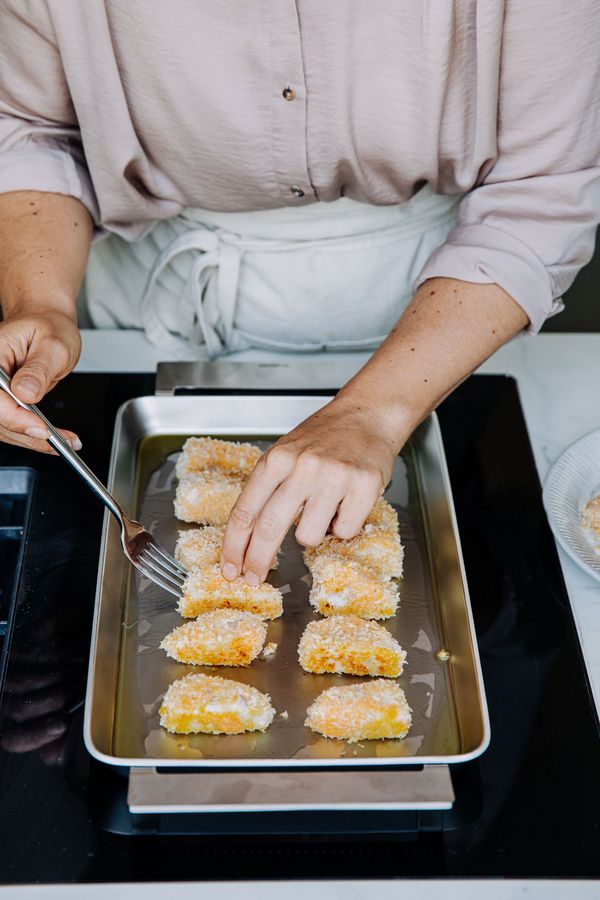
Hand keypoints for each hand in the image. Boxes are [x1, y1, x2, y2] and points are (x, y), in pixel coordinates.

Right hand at [0, 309, 81, 452]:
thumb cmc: (49, 327)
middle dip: (29, 434)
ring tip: (66, 441)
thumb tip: (26, 392)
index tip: (41, 429)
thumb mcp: (53, 345)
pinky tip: (56, 438)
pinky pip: (13, 424)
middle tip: (62, 441)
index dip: (16, 418)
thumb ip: (39, 369)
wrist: (47, 324)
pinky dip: (34, 435)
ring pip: (4, 427)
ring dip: (34, 440)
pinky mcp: (3, 401)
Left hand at [220, 395, 403, 584]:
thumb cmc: (325, 437)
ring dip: (314, 533)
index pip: (246, 510)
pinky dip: (343, 526)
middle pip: (269, 529)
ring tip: (324, 509)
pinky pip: (344, 531)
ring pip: (309, 536)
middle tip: (253, 578)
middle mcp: (303, 467)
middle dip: (258, 560)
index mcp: (277, 458)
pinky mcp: (364, 487)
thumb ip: (268, 487)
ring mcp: (334, 477)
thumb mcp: (285, 453)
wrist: (369, 414)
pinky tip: (346, 504)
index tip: (230, 568)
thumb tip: (248, 538)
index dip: (234, 546)